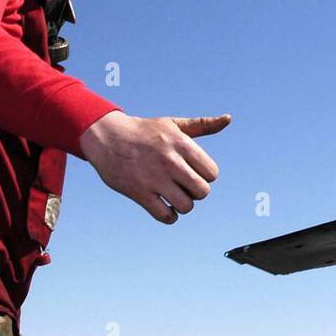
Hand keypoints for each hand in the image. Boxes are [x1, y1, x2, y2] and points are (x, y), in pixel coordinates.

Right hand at [79, 111, 230, 222]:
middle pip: (203, 191)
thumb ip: (203, 125)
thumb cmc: (144, 131)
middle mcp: (171, 162)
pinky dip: (169, 216)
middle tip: (184, 186)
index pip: (212, 173)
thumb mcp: (174, 124)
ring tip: (174, 196)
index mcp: (182, 144)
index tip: (194, 172)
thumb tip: (228, 119)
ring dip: (183, 205)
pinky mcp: (139, 193)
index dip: (206, 176)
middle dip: (196, 192)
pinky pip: (165, 216)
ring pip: (186, 206)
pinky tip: (164, 206)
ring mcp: (154, 179)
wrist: (107, 136)